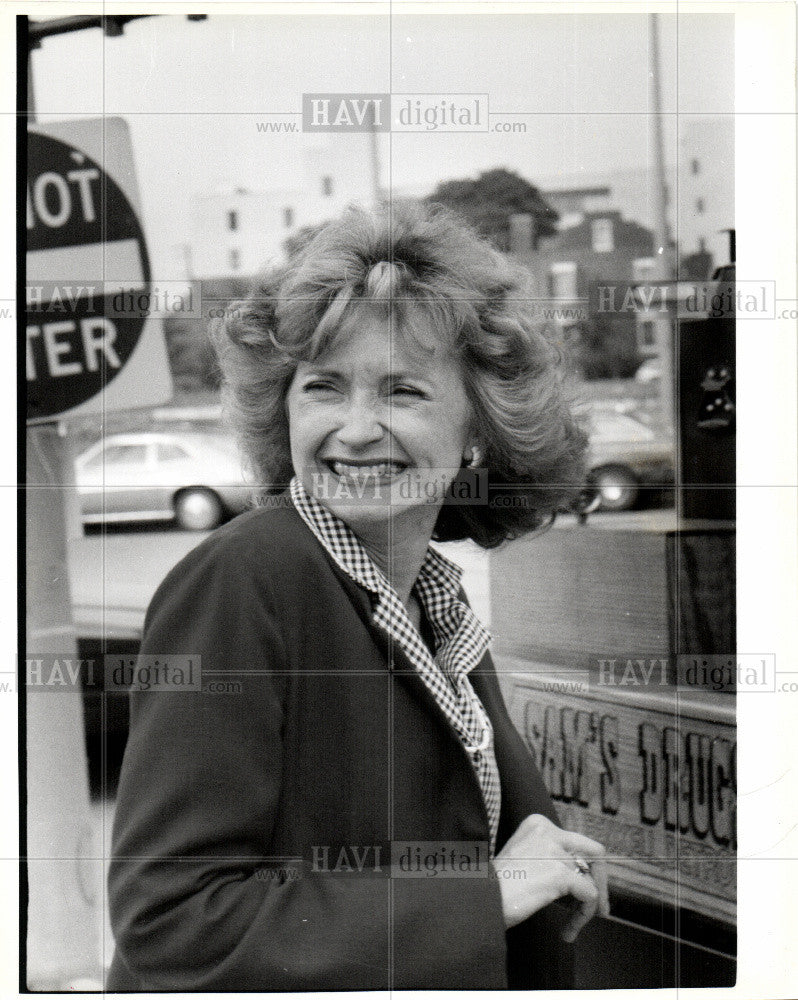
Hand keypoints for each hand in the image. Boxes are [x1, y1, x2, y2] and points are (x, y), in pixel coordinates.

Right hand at [491, 813, 609, 939]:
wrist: (479, 900)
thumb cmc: (496, 887)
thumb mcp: (525, 860)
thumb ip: (550, 860)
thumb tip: (581, 878)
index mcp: (538, 825)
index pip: (577, 843)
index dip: (586, 870)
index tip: (585, 891)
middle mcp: (548, 831)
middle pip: (593, 853)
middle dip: (600, 882)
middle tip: (599, 907)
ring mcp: (554, 851)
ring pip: (592, 879)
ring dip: (588, 907)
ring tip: (574, 926)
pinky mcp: (559, 873)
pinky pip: (589, 896)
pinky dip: (583, 916)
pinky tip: (568, 931)